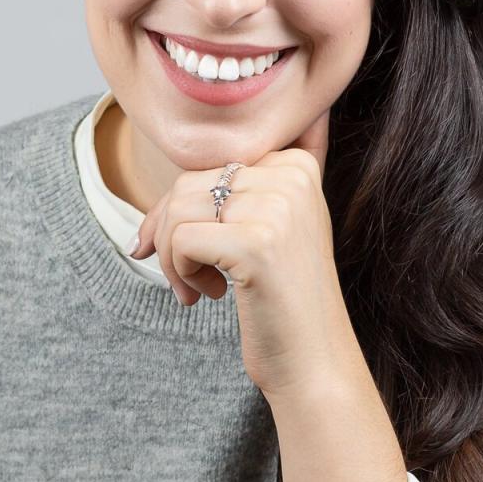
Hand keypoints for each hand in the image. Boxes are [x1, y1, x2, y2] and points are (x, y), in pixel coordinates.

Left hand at [129, 107, 359, 397]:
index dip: (184, 208)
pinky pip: (180, 238)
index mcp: (298, 166)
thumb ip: (269, 173)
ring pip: (178, 208)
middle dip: (169, 231)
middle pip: (188, 183)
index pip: (210, 164)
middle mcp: (293, 178)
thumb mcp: (282, 225)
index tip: (189, 247)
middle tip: (188, 275)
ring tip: (198, 288)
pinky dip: (178, 271)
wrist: (313, 362)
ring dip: (172, 256)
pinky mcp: (256, 243)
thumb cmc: (285, 299)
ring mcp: (277, 208)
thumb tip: (254, 119)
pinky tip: (207, 296)